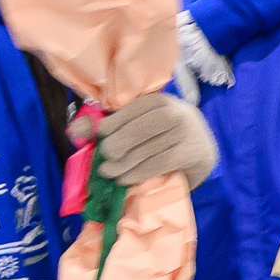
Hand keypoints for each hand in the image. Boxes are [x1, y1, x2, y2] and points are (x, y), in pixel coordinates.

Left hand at [96, 92, 219, 188]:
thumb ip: (109, 124)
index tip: (100, 135)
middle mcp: (177, 113)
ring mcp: (187, 133)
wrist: (202, 149)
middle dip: (114, 146)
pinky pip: (157, 164)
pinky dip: (136, 173)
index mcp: (161, 100)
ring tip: (109, 171)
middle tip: (105, 157)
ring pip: (145, 151)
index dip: (109, 124)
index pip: (129, 110)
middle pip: (136, 131)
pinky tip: (125, 178)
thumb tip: (76, 130)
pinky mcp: (191, 153)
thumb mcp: (140, 122)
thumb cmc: (163, 134)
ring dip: (121, 165)